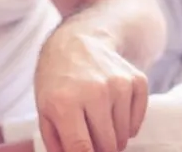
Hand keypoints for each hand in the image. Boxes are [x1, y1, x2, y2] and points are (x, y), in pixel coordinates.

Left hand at [34, 30, 148, 151]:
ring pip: (124, 137)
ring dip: (113, 137)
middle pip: (108, 146)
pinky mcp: (136, 80)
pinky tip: (113, 112)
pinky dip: (127, 125)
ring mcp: (118, 85)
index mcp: (64, 102)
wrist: (78, 41)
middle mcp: (94, 92)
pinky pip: (137, 122)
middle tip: (90, 138)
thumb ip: (56, 142)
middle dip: (99, 150)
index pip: (81, 148)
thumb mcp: (44, 108)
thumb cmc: (58, 79)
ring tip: (98, 121)